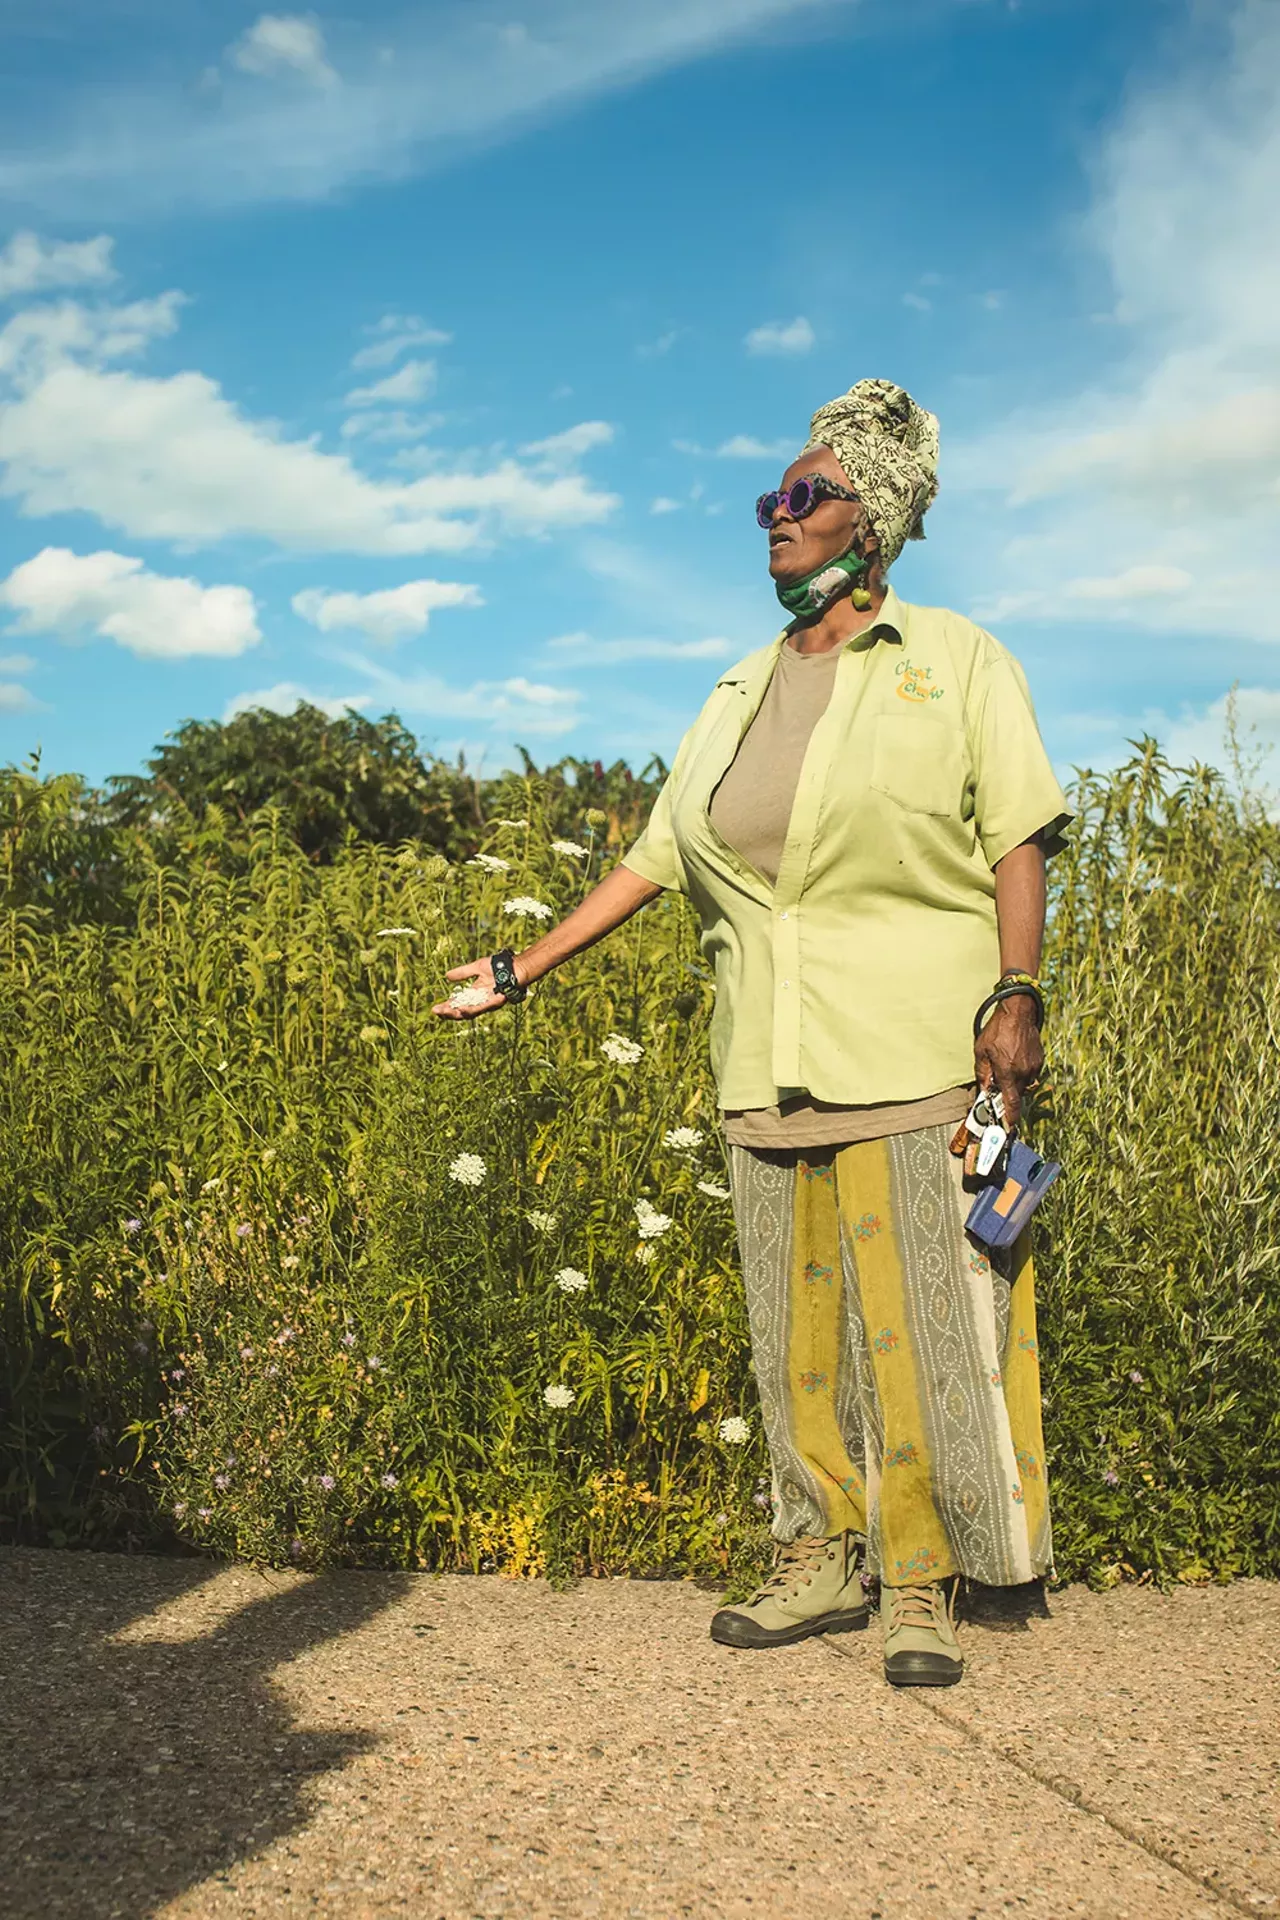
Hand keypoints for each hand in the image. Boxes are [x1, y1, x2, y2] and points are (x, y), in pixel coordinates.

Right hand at [431, 954, 520, 1019]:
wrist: (515, 966)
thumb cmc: (498, 967)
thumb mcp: (476, 968)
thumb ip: (463, 973)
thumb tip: (446, 976)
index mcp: (473, 994)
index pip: (457, 1004)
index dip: (446, 1008)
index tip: (434, 1009)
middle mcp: (480, 1001)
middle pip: (462, 1012)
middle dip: (449, 1013)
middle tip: (437, 1012)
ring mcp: (488, 1003)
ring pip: (472, 1013)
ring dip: (460, 1012)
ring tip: (449, 1012)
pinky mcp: (497, 1001)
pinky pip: (485, 1007)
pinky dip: (475, 1009)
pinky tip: (465, 1009)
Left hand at [973, 995, 1042, 1131]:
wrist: (1018, 1012)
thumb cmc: (997, 1029)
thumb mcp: (981, 1051)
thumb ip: (982, 1073)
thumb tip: (984, 1089)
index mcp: (1008, 1072)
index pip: (1012, 1103)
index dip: (1011, 1117)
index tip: (1009, 1126)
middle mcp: (1024, 1072)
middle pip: (1016, 1094)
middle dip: (1008, 1094)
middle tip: (998, 1083)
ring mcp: (1034, 1066)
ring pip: (1024, 1084)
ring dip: (1014, 1081)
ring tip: (1005, 1065)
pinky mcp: (1040, 1060)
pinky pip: (1030, 1073)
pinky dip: (1021, 1071)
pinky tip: (1014, 1058)